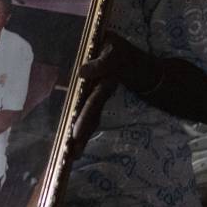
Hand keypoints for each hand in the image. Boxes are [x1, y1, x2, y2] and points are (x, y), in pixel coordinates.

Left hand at [68, 32, 141, 159]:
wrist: (133, 59)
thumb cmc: (121, 53)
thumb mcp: (114, 52)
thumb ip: (101, 63)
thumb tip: (82, 72)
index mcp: (105, 84)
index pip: (94, 103)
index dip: (85, 118)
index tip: (75, 135)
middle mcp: (102, 94)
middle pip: (93, 118)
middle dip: (84, 136)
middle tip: (74, 154)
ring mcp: (99, 97)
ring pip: (92, 120)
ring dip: (83, 137)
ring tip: (73, 155)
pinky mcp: (96, 98)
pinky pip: (89, 115)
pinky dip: (82, 128)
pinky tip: (73, 141)